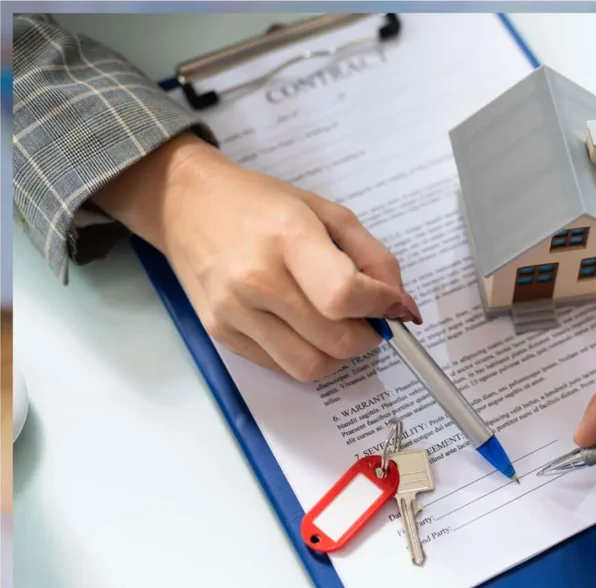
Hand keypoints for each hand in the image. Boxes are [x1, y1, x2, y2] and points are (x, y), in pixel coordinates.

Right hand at [93, 132, 420, 381]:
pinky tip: (303, 328)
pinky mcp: (220, 334)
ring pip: (310, 367)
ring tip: (336, 326)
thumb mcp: (328, 213)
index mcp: (287, 237)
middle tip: (366, 318)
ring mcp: (234, 312)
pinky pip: (281, 368)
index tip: (390, 303)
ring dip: (337, 355)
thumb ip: (375, 258)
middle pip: (335, 341)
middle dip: (367, 336)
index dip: (380, 307)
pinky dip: (306, 356)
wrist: (186, 204)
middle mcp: (255, 279)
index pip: (345, 295)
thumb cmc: (262, 204)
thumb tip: (402, 307)